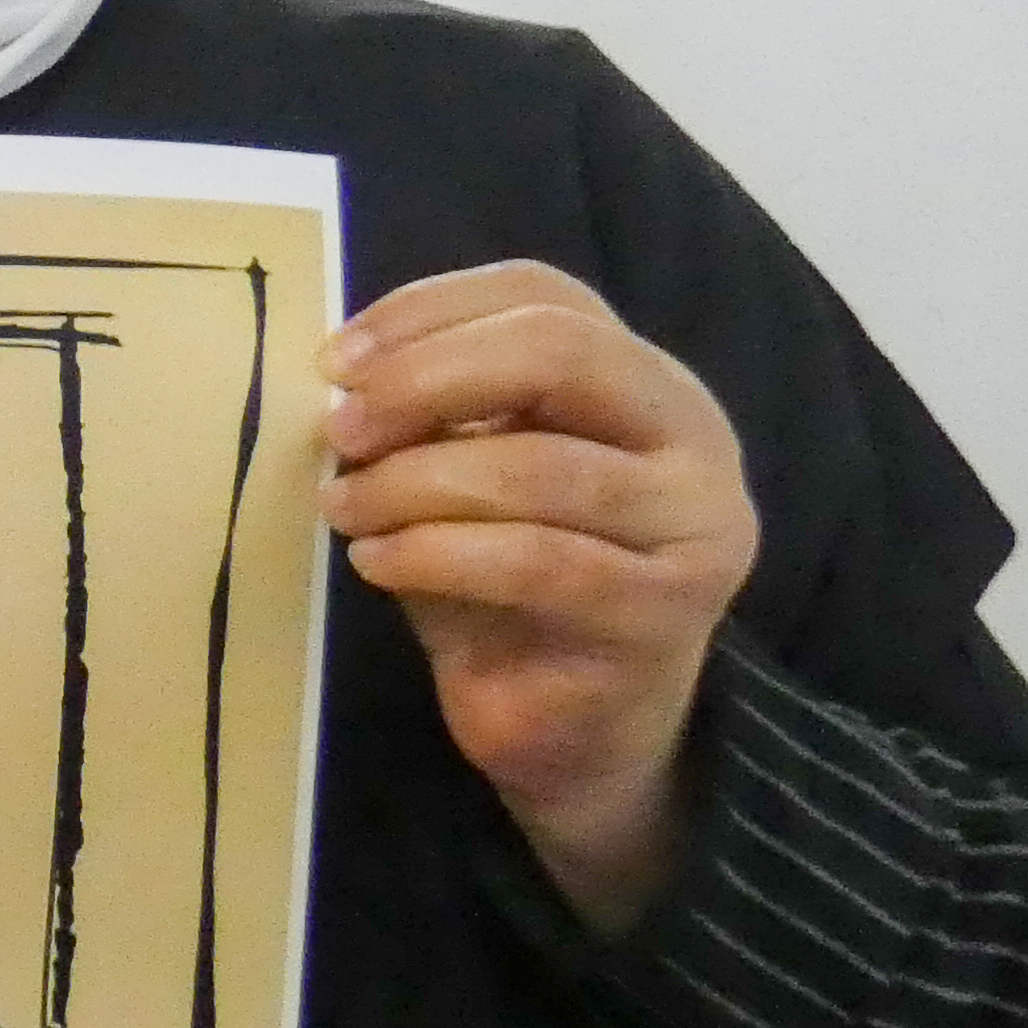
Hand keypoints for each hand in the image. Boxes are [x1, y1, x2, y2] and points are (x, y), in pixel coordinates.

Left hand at [318, 260, 754, 926]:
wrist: (576, 730)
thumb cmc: (508, 588)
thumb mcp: (463, 480)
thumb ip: (433, 418)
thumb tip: (346, 377)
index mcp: (643, 380)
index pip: (544, 296)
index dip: (430, 311)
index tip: (332, 361)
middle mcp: (691, 436)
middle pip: (561, 352)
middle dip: (426, 379)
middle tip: (341, 429)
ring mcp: (695, 524)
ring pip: (539, 465)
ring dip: (415, 481)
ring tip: (346, 509)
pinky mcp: (667, 612)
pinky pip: (538, 562)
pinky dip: (438, 554)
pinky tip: (378, 563)